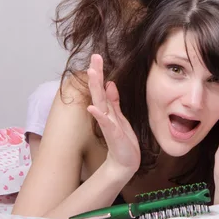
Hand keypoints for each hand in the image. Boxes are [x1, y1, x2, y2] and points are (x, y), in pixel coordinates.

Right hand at [86, 54, 140, 175]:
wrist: (124, 162)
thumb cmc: (122, 140)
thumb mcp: (119, 117)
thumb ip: (114, 101)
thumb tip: (110, 84)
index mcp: (108, 110)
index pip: (102, 87)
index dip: (99, 72)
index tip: (96, 56)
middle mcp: (105, 114)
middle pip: (98, 91)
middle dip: (96, 74)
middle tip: (94, 57)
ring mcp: (108, 124)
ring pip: (100, 103)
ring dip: (96, 88)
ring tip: (93, 74)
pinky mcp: (112, 134)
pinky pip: (105, 123)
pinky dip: (99, 115)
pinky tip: (93, 107)